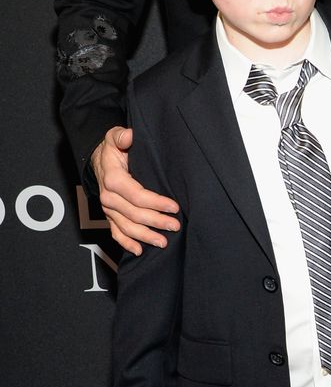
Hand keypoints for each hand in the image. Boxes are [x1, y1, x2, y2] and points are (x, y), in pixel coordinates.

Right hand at [91, 125, 180, 254]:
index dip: (155, 203)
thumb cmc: (112, 149)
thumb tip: (129, 136)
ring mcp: (109, 209)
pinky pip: (116, 233)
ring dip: (145, 236)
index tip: (174, 207)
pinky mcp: (110, 216)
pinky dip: (127, 243)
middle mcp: (109, 197)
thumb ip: (121, 136)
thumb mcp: (114, 137)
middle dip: (155, 222)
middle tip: (175, 226)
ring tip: (163, 242)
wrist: (99, 161)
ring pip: (126, 227)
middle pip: (134, 214)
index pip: (137, 195)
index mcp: (113, 179)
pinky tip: (140, 251)